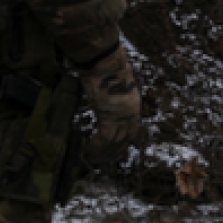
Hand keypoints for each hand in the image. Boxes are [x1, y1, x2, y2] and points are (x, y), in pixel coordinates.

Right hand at [79, 44, 141, 165]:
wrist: (105, 61)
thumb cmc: (108, 67)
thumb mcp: (117, 84)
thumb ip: (115, 95)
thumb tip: (107, 98)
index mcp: (135, 105)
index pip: (133, 131)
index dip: (125, 143)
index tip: (118, 151)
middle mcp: (131, 113)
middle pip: (126, 140)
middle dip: (115, 152)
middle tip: (104, 161)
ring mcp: (122, 116)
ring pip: (115, 143)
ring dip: (103, 153)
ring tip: (93, 159)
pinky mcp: (109, 116)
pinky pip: (104, 139)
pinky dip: (96, 147)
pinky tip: (88, 151)